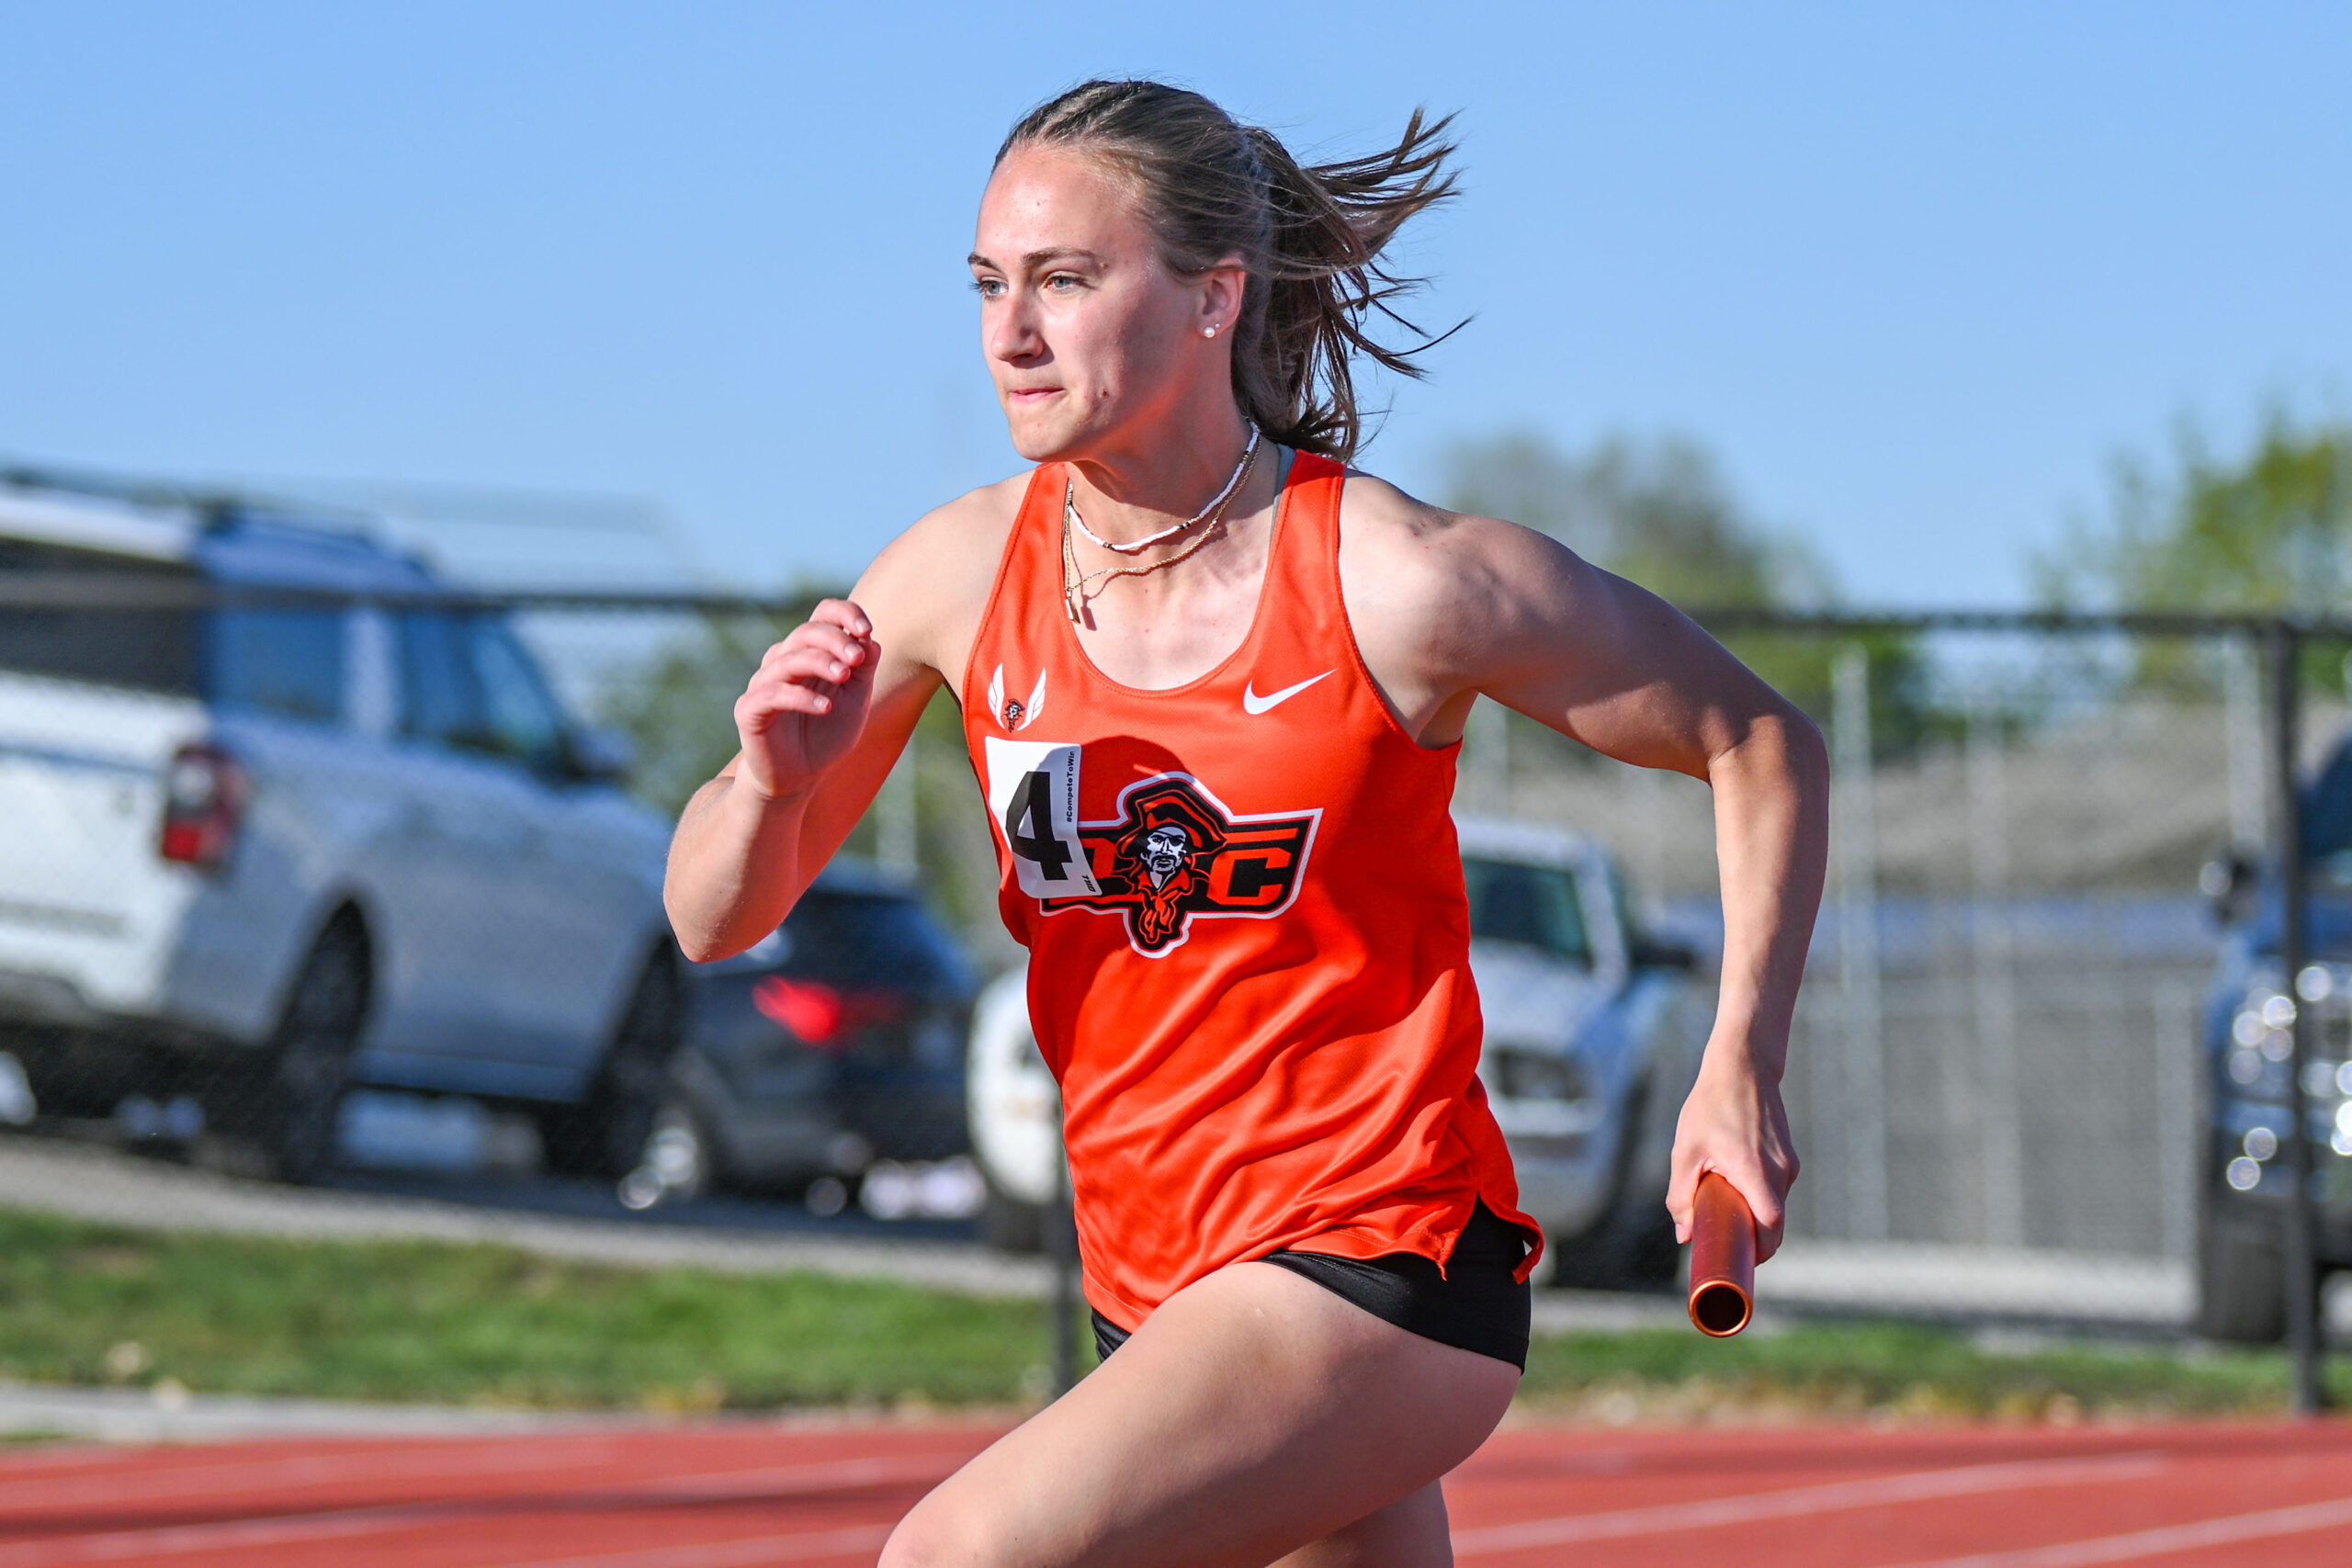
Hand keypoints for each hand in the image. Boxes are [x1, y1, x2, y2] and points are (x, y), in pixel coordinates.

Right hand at [732, 600, 877, 800]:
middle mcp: (783, 660)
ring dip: (820, 662)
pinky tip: (825, 707)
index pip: (822, 614)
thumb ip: (863, 669)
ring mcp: (763, 683)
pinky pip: (772, 694)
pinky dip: (801, 697)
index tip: (867, 629)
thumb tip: (870, 638)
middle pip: (806, 632)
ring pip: (789, 658)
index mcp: (810, 652)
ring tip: (844, 676)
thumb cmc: (825, 734)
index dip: (844, 613)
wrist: (797, 777)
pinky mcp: (749, 709)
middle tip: (858, 658)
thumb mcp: (855, 700)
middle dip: (836, 640)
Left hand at [1665, 1045, 1798, 1262]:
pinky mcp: (1789, 1157)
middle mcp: (1780, 1172)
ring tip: (1724, 1212)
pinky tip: (1735, 1189)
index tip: (1739, 1263)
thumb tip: (1683, 1234)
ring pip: (1777, 1207)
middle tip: (1727, 1246)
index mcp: (1755, 1172)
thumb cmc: (1711, 1105)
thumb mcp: (1686, 1150)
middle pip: (1776, 1224)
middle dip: (1755, 1242)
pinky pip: (1777, 1189)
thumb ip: (1681, 1194)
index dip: (1759, 1252)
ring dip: (1755, 1218)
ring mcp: (1789, 1164)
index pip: (1770, 1227)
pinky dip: (1760, 1199)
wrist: (1743, 1066)